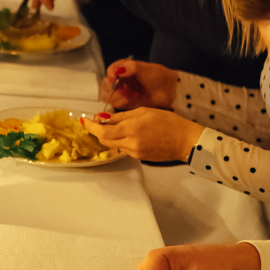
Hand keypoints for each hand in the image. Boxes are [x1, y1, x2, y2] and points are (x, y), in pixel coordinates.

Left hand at [84, 107, 201, 162]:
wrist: (185, 140)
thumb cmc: (168, 122)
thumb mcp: (144, 112)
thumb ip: (121, 116)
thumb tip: (102, 118)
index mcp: (131, 128)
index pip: (103, 131)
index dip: (91, 126)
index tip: (84, 121)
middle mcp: (131, 142)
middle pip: (104, 139)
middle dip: (98, 131)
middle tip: (97, 121)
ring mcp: (134, 152)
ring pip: (113, 144)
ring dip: (109, 136)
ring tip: (115, 126)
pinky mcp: (139, 157)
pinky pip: (124, 148)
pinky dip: (121, 141)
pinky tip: (129, 134)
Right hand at [102, 57, 178, 109]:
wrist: (169, 90)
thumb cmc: (157, 75)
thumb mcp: (143, 68)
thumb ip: (130, 67)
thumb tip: (117, 71)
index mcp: (124, 70)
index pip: (110, 71)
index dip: (110, 74)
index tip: (113, 78)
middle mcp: (121, 82)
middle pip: (105, 85)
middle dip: (109, 88)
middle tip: (119, 89)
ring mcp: (123, 93)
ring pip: (109, 97)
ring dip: (116, 96)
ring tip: (129, 95)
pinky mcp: (127, 104)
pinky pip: (118, 105)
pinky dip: (122, 103)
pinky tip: (132, 100)